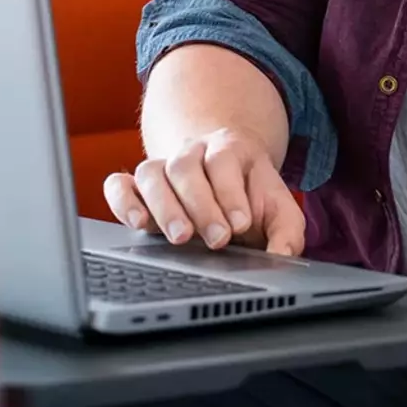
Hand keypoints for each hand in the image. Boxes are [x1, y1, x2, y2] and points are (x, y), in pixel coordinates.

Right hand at [102, 127, 305, 254]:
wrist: (227, 171)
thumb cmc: (251, 195)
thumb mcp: (279, 208)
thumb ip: (288, 231)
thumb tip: (284, 256)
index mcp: (229, 150)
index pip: (223, 162)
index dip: (229, 192)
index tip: (240, 224)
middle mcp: (191, 153)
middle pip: (185, 167)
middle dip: (201, 206)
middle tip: (217, 239)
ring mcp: (162, 167)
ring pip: (151, 173)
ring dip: (163, 206)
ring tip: (180, 237)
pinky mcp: (138, 187)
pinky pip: (119, 185)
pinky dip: (123, 201)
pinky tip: (137, 223)